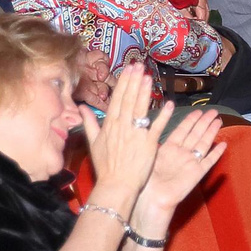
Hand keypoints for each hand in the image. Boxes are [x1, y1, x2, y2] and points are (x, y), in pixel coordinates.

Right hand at [83, 63, 166, 205]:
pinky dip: (163, 116)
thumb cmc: (106, 166)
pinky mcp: (149, 144)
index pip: (118, 99)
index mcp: (110, 125)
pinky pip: (157, 127)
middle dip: (134, 81)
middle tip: (139, 65)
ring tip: (149, 77)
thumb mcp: (94, 143)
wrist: (116, 185)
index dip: (124, 83)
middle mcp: (123, 126)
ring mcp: (136, 134)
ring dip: (145, 92)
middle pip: (129, 100)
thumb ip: (89, 123)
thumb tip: (81, 107)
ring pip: (141, 109)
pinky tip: (169, 103)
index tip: (129, 69)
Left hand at [136, 107, 225, 219]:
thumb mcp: (150, 154)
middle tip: (213, 111)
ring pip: (203, 144)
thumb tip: (154, 123)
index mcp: (169, 148)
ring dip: (211, 132)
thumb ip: (155, 140)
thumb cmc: (147, 178)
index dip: (191, 120)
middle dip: (204, 122)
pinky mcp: (197, 173)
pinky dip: (216, 153)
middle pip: (195, 134)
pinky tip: (223, 145)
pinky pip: (209, 161)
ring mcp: (190, 162)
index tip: (198, 111)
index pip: (182, 130)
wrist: (153, 197)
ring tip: (219, 121)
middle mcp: (182, 153)